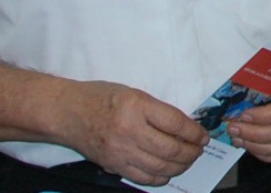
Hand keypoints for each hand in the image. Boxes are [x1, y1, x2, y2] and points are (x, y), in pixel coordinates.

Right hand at [65, 82, 207, 184]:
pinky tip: (168, 172)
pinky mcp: (113, 166)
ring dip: (180, 166)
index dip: (195, 132)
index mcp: (136, 106)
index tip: (203, 135)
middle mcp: (129, 130)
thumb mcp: (133, 93)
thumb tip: (184, 128)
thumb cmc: (100, 98)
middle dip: (192, 152)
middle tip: (199, 149)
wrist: (67, 113)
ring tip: (187, 160)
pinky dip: (160, 177)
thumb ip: (157, 110)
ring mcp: (121, 151)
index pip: (176, 123)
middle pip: (171, 149)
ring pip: (160, 167)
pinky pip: (143, 178)